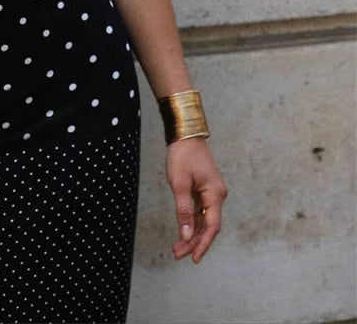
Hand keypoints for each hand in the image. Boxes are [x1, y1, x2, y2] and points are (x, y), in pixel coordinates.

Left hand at [166, 136, 226, 262]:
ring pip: (203, 220)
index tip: (194, 259)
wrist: (185, 134)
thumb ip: (183, 210)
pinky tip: (182, 232)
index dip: (203, 244)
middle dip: (193, 242)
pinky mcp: (203, 189)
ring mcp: (211, 193)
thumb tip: (185, 235)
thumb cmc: (182, 155)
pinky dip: (191, 222)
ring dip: (191, 234)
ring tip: (177, 248)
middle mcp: (217, 195)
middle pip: (208, 226)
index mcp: (215, 195)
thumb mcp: (179, 183)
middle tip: (177, 254)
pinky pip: (199, 211)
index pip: (212, 227)